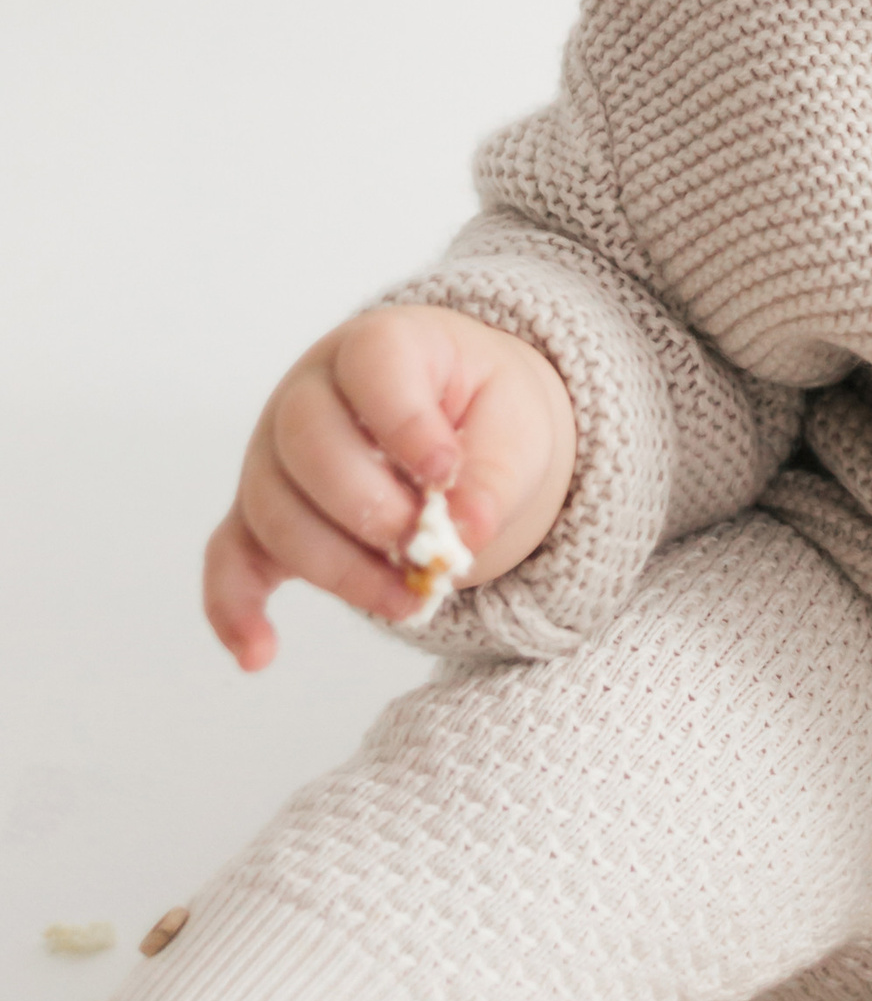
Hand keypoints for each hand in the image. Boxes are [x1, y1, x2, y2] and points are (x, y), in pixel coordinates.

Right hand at [204, 307, 577, 669]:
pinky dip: (235, 608)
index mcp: (380, 346)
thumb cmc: (482, 408)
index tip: (448, 471)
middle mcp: (308, 392)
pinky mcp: (260, 515)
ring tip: (409, 602)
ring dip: (339, 569)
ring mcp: (274, 454)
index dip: (405, 423)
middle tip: (428, 551)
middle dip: (369, 508)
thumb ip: (495, 471)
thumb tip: (466, 532)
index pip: (372, 367)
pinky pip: (228, 560)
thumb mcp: (513, 422)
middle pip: (307, 442)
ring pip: (274, 510)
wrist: (458, 418)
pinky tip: (258, 654)